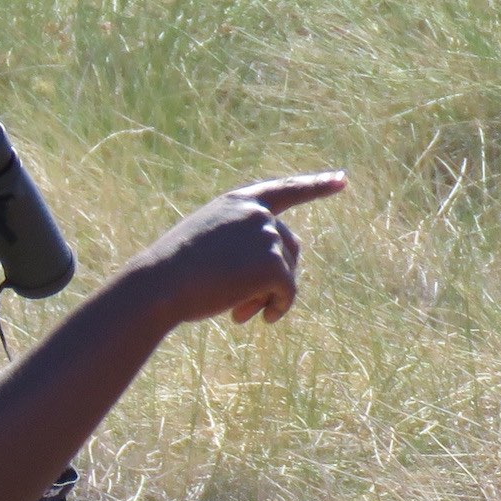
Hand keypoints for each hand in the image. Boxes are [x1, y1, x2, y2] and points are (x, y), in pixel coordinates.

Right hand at [120, 171, 346, 325]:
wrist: (159, 284)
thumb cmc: (173, 271)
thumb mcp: (205, 244)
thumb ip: (240, 244)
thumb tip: (279, 275)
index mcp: (238, 201)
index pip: (285, 189)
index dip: (315, 186)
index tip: (341, 181)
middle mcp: (258, 213)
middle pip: (290, 246)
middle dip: (275, 276)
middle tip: (245, 305)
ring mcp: (267, 236)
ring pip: (286, 273)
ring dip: (268, 295)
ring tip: (237, 311)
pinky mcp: (273, 264)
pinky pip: (288, 292)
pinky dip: (277, 308)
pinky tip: (260, 318)